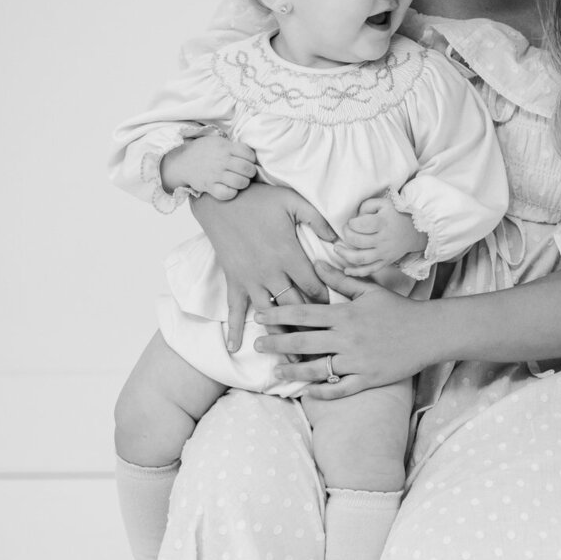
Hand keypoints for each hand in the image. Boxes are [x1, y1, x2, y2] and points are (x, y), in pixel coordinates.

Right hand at [160, 133, 257, 199]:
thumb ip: (234, 147)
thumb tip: (252, 155)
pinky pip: (226, 194)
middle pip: (246, 168)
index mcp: (224, 147)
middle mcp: (221, 160)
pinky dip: (232, 193)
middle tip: (247, 173)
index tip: (248, 161)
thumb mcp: (218, 141)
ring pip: (240, 182)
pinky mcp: (209, 186)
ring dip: (244, 183)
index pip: (248, 154)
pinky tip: (231, 188)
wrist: (182, 161)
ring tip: (240, 180)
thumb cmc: (204, 151)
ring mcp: (215, 174)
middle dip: (251, 172)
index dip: (252, 159)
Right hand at [191, 182, 338, 350]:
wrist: (221, 197)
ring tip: (292, 362)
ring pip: (270, 316)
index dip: (328, 304)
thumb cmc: (260, 198)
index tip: (338, 319)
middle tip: (324, 351)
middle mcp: (272, 272)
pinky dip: (235, 329)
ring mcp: (251, 279)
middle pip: (296, 308)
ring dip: (280, 339)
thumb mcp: (294, 201)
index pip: (315, 288)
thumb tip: (339, 241)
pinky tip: (235, 348)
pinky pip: (235, 309)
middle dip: (310, 331)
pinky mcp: (234, 280)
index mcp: (290, 255)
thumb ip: (319, 221)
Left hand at [253, 263, 436, 395]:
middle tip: (257, 346)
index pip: (304, 313)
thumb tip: (316, 263)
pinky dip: (324, 393)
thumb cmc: (399, 309)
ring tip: (277, 372)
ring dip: (294, 371)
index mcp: (346, 314)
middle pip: (304, 341)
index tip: (260, 316)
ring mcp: (358, 360)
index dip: (279, 315)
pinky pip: (341, 389)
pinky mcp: (369, 379)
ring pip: (318, 369)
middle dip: (277, 343)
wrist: (429, 333)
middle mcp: (348, 338)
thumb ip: (341, 279)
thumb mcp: (370, 290)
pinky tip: (308, 393)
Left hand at [335, 194, 427, 275]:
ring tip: (337, 249)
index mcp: (383, 223)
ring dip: (345, 255)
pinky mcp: (385, 262)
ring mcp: (384, 253)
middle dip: (347, 235)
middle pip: (358, 241)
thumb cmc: (396, 215)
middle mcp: (383, 239)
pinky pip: (370, 270)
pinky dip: (357, 273)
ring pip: (361, 258)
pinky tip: (346, 271)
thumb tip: (355, 217)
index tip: (351, 222)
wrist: (415, 231)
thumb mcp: (383, 203)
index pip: (360, 224)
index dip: (351, 223)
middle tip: (345, 231)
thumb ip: (366, 206)